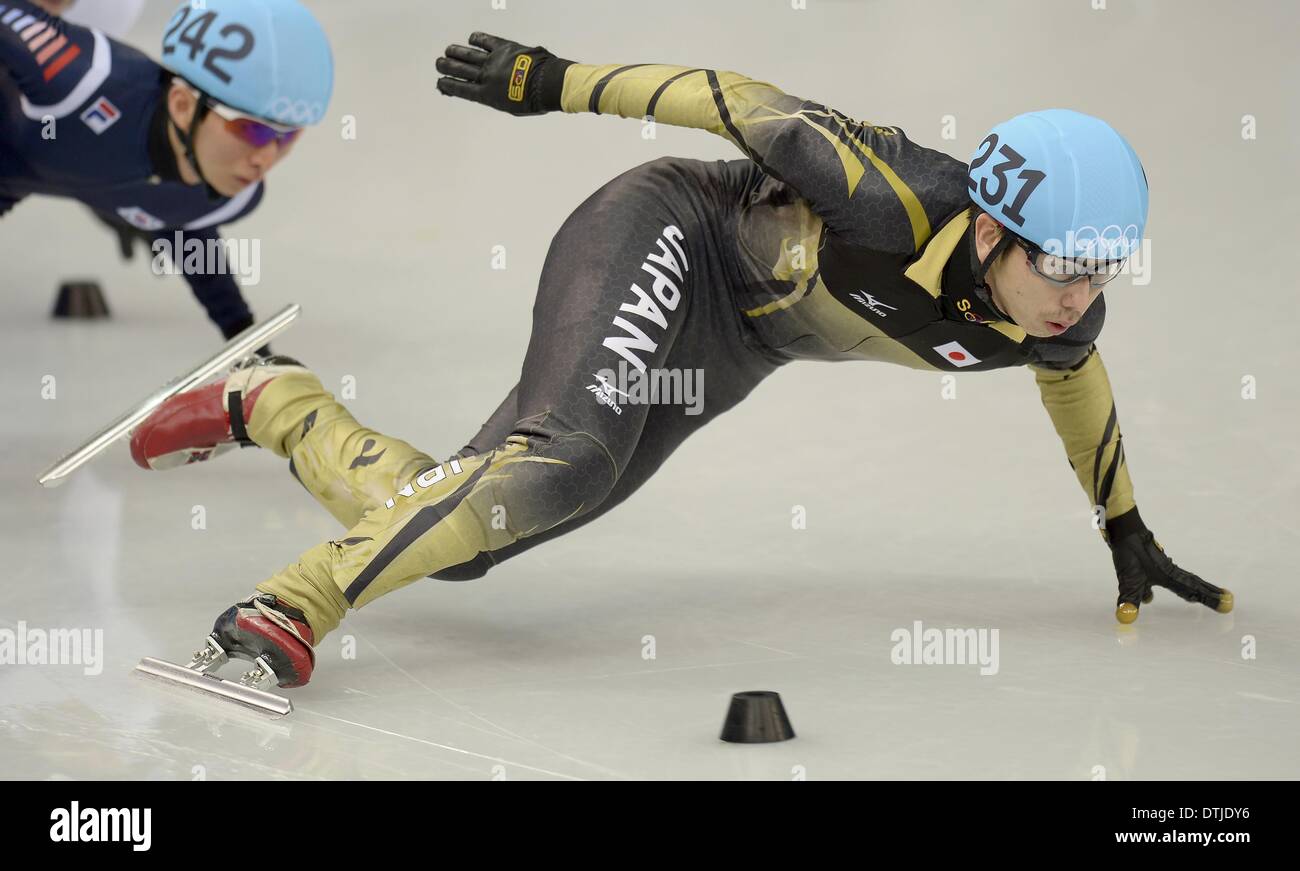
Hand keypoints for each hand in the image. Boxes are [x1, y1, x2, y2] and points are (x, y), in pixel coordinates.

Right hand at [435, 32, 572, 115]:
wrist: (548, 85)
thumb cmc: (532, 101)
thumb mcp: (509, 107)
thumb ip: (494, 98)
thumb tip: (484, 91)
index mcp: (486, 94)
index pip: (460, 88)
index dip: (448, 85)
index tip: (440, 83)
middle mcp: (486, 76)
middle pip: (459, 69)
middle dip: (446, 66)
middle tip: (439, 64)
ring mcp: (494, 60)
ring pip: (467, 53)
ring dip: (455, 51)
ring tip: (448, 51)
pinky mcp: (504, 47)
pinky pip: (485, 40)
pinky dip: (476, 39)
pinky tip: (471, 39)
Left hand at [1110, 528, 1232, 623]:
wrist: (1123, 530)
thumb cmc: (1129, 554)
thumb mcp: (1128, 579)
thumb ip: (1129, 599)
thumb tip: (1126, 619)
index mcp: (1169, 576)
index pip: (1194, 591)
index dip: (1210, 599)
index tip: (1228, 605)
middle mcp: (1169, 571)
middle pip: (1194, 584)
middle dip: (1210, 592)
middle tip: (1228, 598)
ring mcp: (1160, 566)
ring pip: (1181, 580)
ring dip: (1193, 588)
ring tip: (1199, 596)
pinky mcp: (1149, 563)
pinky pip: (1163, 579)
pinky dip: (1165, 587)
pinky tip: (1149, 596)